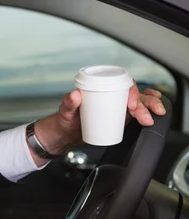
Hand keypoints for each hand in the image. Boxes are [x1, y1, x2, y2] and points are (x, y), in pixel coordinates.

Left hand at [31, 81, 165, 165]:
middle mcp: (109, 94)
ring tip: (153, 116)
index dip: (131, 91)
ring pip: (139, 101)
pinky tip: (154, 114)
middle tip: (146, 116)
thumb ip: (67, 103)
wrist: (65, 135)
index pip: (121, 83)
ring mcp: (115, 105)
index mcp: (99, 88)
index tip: (131, 105)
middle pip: (133, 92)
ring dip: (150, 107)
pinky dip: (147, 111)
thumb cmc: (64, 120)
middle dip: (145, 102)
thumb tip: (75, 95)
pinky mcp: (119, 116)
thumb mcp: (65, 112)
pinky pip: (136, 111)